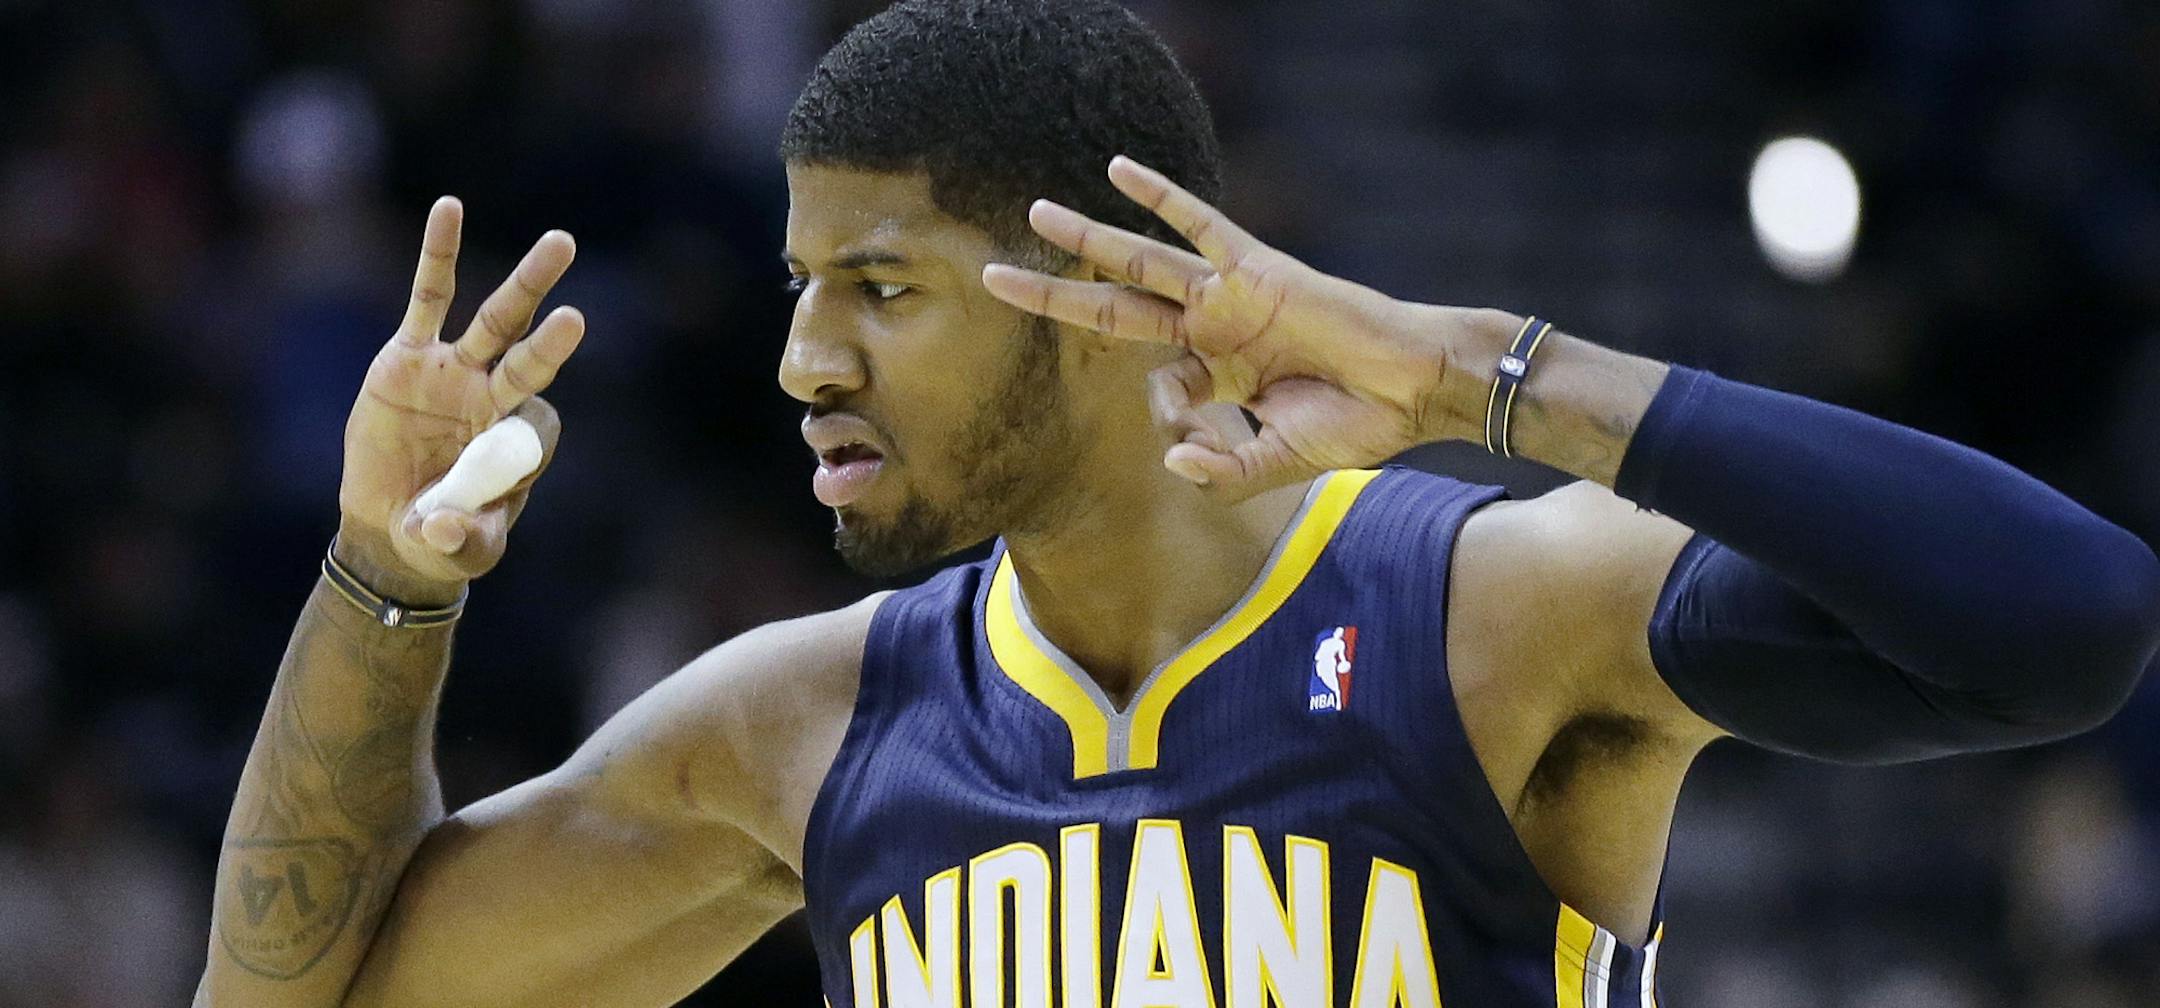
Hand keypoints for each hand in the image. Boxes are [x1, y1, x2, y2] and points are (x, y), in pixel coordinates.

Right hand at [334, 197, 584, 604]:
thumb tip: (441, 527)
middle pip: (530, 352)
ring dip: (526, 284)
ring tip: (562, 243)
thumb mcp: (455, 547)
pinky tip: (448, 209)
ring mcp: (455, 371)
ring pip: (494, 320)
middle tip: (596, 295)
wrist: (395, 526)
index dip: (523, 437)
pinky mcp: (410, 357)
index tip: (500, 468)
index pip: (536, 422)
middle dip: (557, 327)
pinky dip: (438, 256)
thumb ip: (457, 538)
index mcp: (516, 440)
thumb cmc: (442, 537)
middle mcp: (493, 396)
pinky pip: (427, 300)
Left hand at [981, 156, 1507, 493]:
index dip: (1167, 415)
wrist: (1413, 389)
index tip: (1191, 437)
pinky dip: (1160, 194)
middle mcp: (1212, 331)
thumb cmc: (1358, 425)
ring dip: (1086, 238)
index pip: (1160, 385)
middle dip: (1054, 295)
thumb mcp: (1280, 461)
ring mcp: (1228, 296)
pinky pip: (1197, 222)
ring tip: (1035, 214)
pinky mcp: (1254, 268)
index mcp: (1219, 377)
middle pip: (1114, 308)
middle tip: (993, 278)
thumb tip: (1173, 457)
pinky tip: (1116, 170)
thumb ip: (1225, 469)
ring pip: (1140, 261)